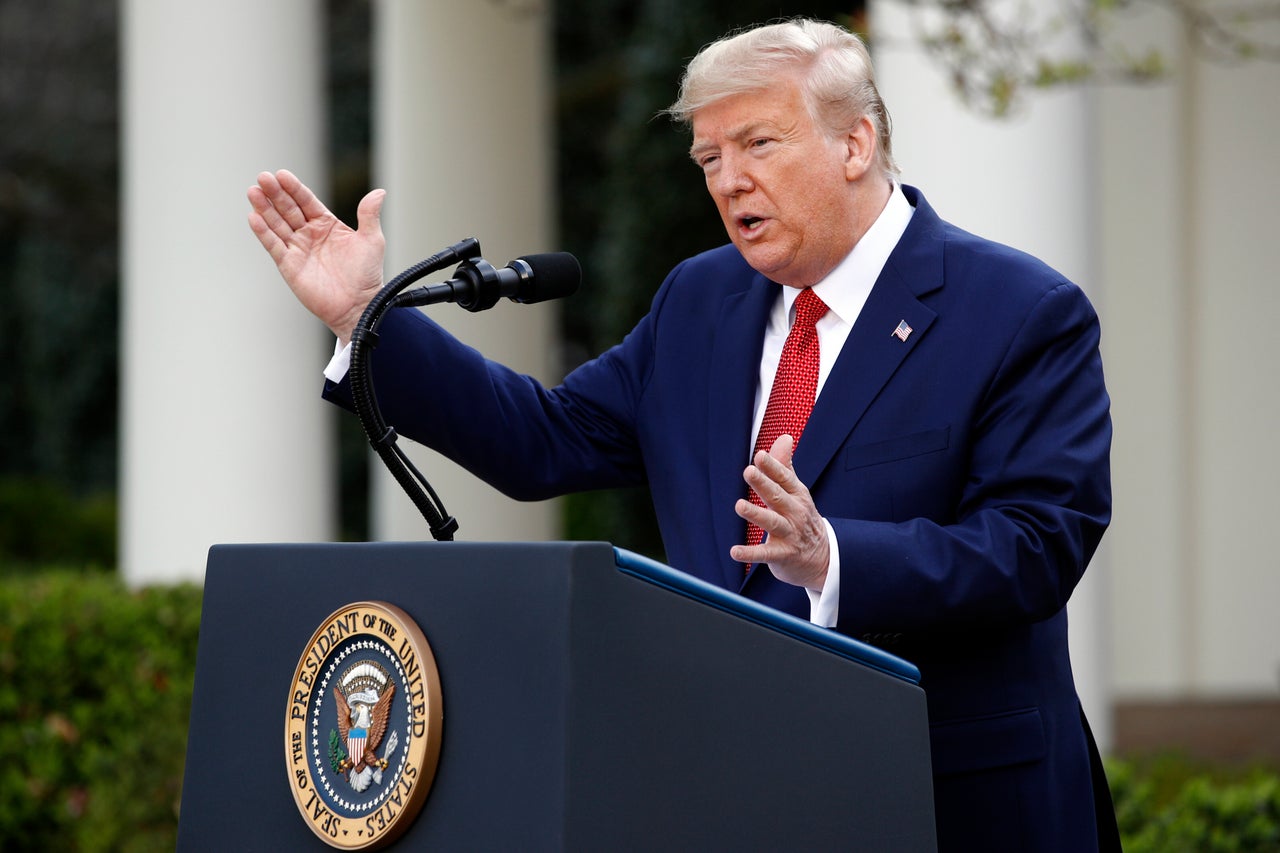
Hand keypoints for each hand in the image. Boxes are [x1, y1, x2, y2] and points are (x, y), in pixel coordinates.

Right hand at [247, 169, 386, 343]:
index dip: (294, 188)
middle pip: (288, 209)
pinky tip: (254, 217)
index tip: (282, 174)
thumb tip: (379, 192)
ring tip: (253, 192)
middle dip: (275, 194)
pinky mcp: (289, 265)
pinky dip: (263, 232)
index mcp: (327, 224)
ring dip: (264, 208)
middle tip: (263, 178)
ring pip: (277, 224)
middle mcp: (309, 234)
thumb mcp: (371, 240)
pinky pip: (274, 246)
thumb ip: (369, 215)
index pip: (306, 201)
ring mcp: (297, 249)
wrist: (359, 305)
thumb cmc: (367, 275)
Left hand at [730, 434, 829, 589]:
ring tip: (739, 505)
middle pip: (778, 496)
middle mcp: (795, 513)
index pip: (784, 478)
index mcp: (797, 495)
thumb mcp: (797, 491)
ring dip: (756, 514)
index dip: (772, 467)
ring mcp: (790, 534)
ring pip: (772, 522)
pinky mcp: (782, 555)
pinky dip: (750, 553)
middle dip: (764, 484)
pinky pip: (765, 554)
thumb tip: (784, 436)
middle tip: (748, 471)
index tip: (760, 455)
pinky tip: (734, 551)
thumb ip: (785, 466)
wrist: (823, 557)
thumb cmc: (802, 518)